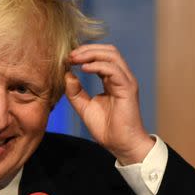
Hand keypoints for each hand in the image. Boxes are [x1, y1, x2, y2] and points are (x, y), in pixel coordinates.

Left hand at [65, 44, 153, 164]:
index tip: (67, 58)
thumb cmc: (106, 128)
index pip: (101, 57)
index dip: (84, 53)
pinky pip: (114, 70)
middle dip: (87, 49)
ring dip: (91, 54)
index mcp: (112, 80)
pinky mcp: (128, 89)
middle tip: (70, 55)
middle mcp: (121, 77)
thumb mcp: (84, 107)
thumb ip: (75, 92)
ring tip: (75, 58)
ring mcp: (126, 81)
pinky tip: (84, 69)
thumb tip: (67, 74)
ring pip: (112, 55)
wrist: (120, 145)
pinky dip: (98, 66)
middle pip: (108, 51)